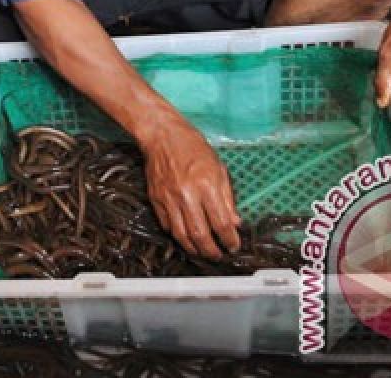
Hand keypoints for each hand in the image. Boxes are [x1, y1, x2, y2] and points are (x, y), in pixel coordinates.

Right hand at [138, 113, 241, 259]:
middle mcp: (187, 195)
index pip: (221, 223)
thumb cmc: (193, 147)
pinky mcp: (156, 199)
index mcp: (207, 185)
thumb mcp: (219, 168)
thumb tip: (234, 221)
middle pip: (201, 235)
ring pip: (182, 235)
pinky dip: (177, 235)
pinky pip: (166, 225)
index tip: (233, 246)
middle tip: (218, 255)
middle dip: (212, 251)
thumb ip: (227, 197)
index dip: (230, 240)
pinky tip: (185, 236)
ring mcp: (169, 198)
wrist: (162, 135)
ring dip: (194, 248)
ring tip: (202, 252)